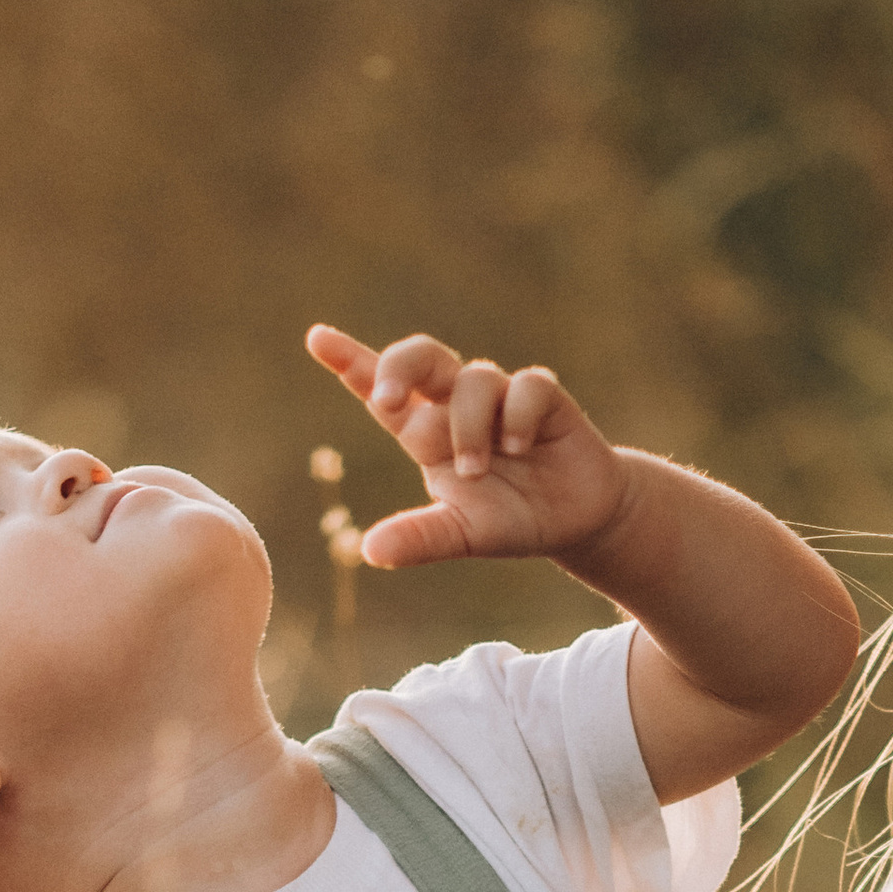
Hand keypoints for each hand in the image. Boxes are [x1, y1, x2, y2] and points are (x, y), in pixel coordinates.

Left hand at [307, 325, 635, 575]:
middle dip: (398, 369)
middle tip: (385, 402)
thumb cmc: (509, 520)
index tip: (317, 339)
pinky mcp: (544, 397)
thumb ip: (419, 539)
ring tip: (477, 471)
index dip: (351, 360)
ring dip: (468, 426)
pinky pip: (525, 386)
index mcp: (427, 432)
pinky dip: (517, 415)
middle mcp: (457, 404)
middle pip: (421, 357)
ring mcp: (500, 397)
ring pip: (472, 379)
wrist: (575, 521)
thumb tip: (370, 552)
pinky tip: (519, 446)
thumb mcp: (461, 535)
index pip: (382, 389)